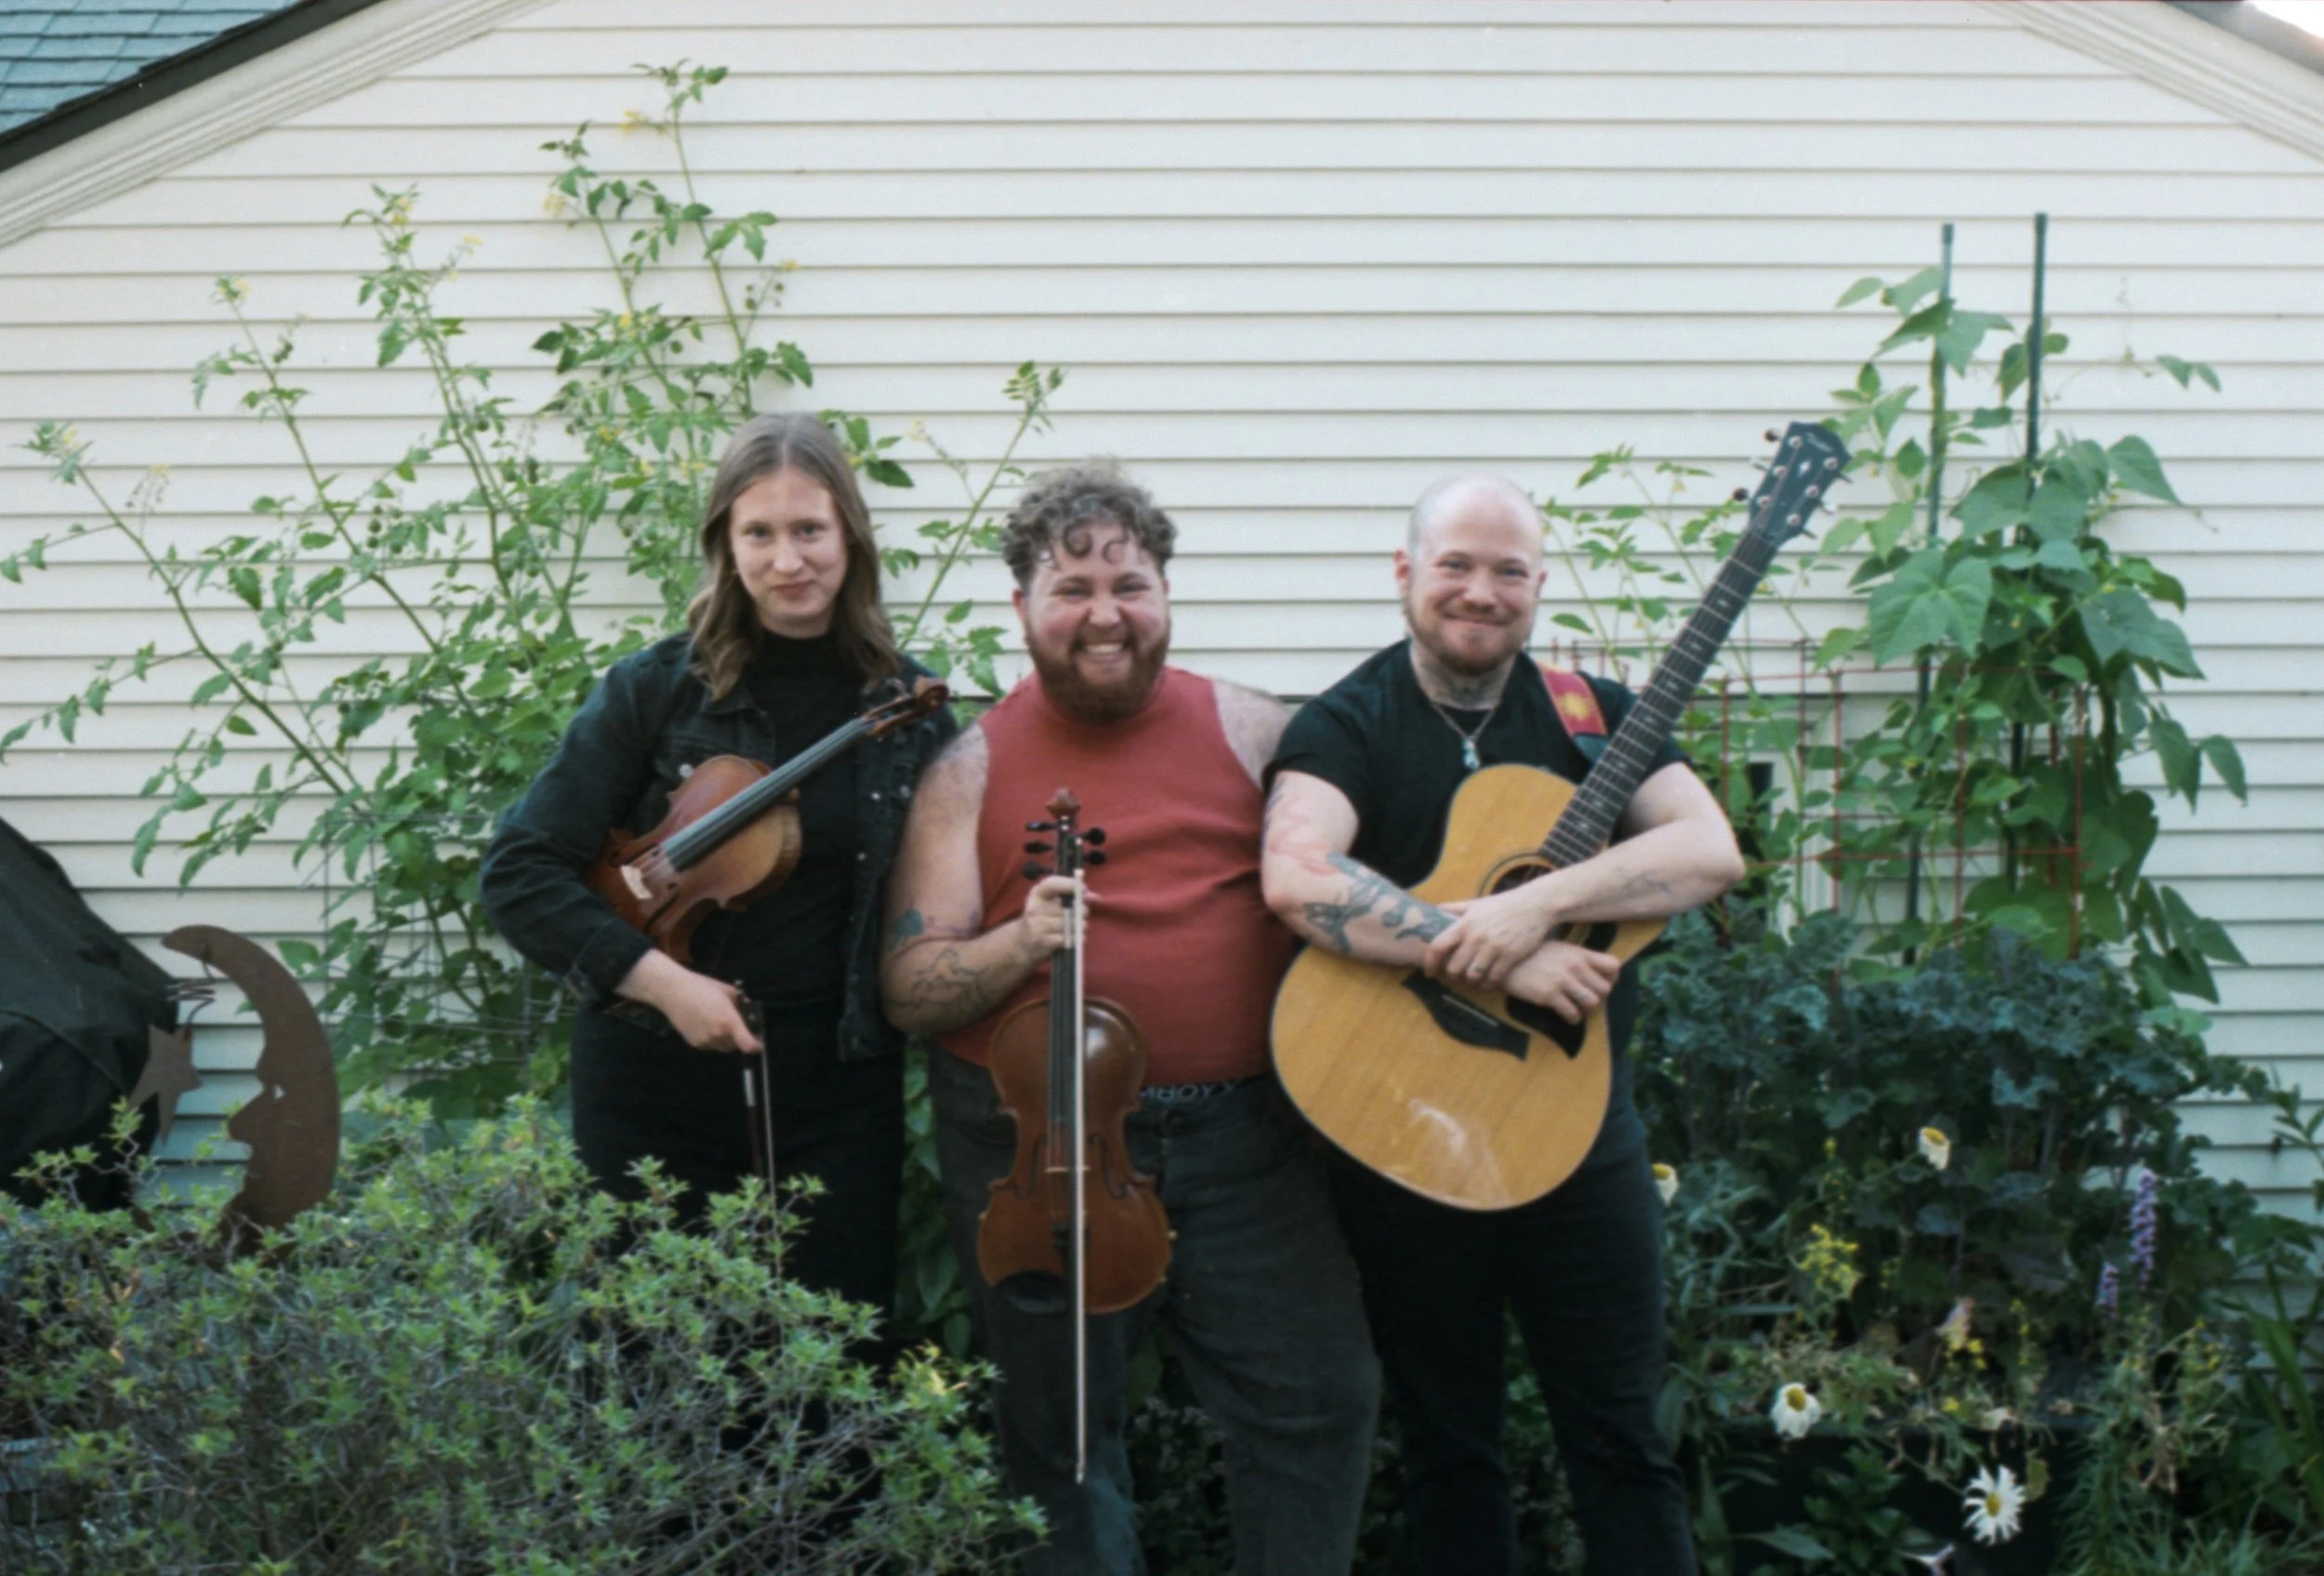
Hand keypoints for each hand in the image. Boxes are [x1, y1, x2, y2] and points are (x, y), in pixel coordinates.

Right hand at [648, 966, 764, 1052]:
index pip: (748, 1046)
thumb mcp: (728, 990)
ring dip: (726, 1040)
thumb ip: (741, 1003)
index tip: (759, 1042)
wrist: (673, 992)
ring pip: (723, 1047)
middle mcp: (718, 1035)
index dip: (757, 1046)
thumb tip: (748, 1009)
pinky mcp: (694, 1043)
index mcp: (729, 1022)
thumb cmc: (702, 986)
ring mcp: (705, 1041)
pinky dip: (713, 1039)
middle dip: (740, 1038)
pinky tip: (707, 1025)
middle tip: (738, 1026)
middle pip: (736, 1046)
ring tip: (721, 1024)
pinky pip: (710, 1045)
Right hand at [1012, 875, 1089, 963]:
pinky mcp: (1043, 941)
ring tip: (1076, 928)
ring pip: (1072, 924)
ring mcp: (1037, 926)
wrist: (1020, 944)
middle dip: (1082, 911)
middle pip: (1070, 907)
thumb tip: (1094, 896)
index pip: (1052, 884)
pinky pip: (1070, 938)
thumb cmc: (1041, 920)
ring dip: (1080, 927)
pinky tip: (1072, 938)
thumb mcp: (1050, 903)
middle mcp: (1035, 908)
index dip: (1069, 884)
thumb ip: (1071, 896)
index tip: (1084, 888)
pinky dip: (1076, 939)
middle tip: (1081, 914)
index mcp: (1037, 895)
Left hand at [1423, 886, 1555, 988]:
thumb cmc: (1503, 904)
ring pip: (1473, 976)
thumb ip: (1455, 908)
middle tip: (1457, 977)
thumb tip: (1436, 910)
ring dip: (1471, 982)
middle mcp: (1476, 937)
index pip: (1437, 947)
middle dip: (1453, 976)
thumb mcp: (1476, 903)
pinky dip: (1488, 984)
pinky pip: (1493, 979)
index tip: (1429, 972)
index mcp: (1464, 924)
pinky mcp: (1510, 957)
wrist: (1535, 905)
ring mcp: (1493, 948)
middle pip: (1454, 967)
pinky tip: (1489, 982)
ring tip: (1473, 981)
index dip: (1430, 963)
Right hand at [1499, 940, 1621, 1024]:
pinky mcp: (1549, 995)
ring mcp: (1562, 981)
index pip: (1613, 966)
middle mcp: (1574, 966)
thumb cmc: (1533, 955)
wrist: (1506, 962)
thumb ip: (1579, 958)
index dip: (1612, 978)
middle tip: (1589, 1001)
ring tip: (1580, 1010)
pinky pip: (1573, 1013)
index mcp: (1579, 953)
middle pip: (1606, 989)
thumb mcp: (1559, 949)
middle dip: (1600, 998)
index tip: (1602, 983)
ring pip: (1593, 1003)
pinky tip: (1568, 1016)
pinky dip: (1574, 1019)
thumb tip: (1596, 971)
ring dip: (1588, 1011)